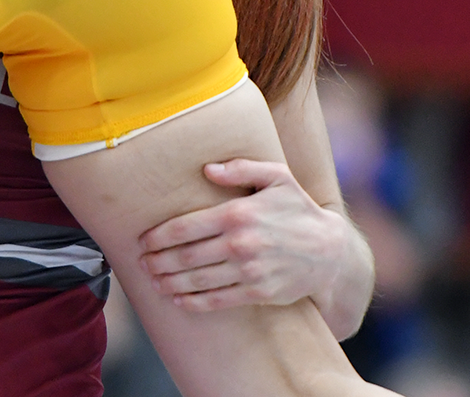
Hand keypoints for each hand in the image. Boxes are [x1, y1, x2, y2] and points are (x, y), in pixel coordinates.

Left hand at [138, 159, 348, 311]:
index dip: (159, 236)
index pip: (186, 227)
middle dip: (158, 261)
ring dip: (169, 282)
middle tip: (141, 264)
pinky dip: (193, 302)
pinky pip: (217, 300)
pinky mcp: (257, 293)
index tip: (143, 241)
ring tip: (153, 281)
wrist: (328, 251)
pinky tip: (177, 299)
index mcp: (239, 213)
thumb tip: (207, 169)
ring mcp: (249, 270)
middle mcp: (241, 243)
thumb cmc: (297, 209)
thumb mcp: (277, 177)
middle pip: (186, 256)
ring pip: (197, 280)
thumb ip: (241, 168)